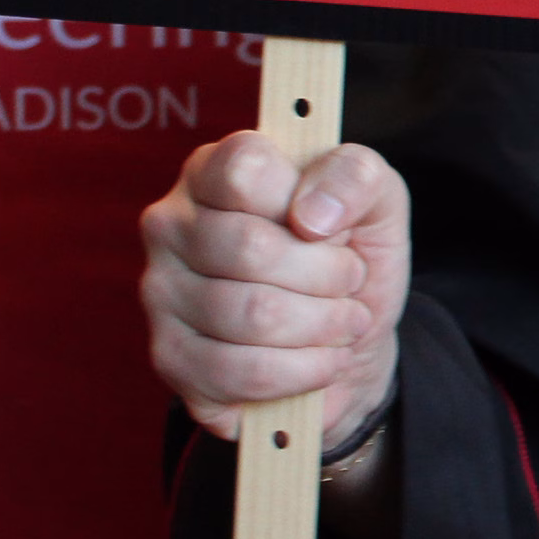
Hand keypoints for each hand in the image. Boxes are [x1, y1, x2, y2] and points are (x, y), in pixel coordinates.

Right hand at [141, 131, 408, 450]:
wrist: (348, 343)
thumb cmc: (351, 257)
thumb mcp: (377, 200)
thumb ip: (355, 176)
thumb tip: (311, 216)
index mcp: (214, 169)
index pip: (244, 167)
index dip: (301, 200)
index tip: (332, 226)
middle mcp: (172, 224)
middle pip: (252, 248)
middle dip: (329, 274)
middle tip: (351, 282)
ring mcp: (161, 292)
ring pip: (253, 314)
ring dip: (325, 324)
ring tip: (345, 321)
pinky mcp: (171, 358)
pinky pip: (243, 371)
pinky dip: (305, 370)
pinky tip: (322, 360)